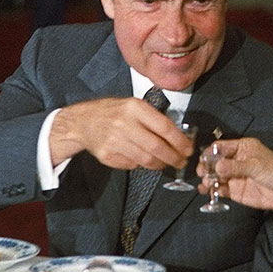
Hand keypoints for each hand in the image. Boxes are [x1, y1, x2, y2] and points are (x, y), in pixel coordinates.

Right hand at [49, 97, 192, 170]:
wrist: (83, 121)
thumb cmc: (113, 112)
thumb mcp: (134, 106)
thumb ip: (154, 119)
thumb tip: (179, 138)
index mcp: (134, 107)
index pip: (164, 127)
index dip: (180, 141)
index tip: (189, 149)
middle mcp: (124, 123)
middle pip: (156, 147)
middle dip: (174, 158)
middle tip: (182, 162)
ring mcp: (114, 141)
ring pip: (146, 160)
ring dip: (161, 164)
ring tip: (166, 163)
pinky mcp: (107, 155)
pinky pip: (132, 165)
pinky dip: (141, 165)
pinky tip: (143, 159)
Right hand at [196, 138, 272, 211]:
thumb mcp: (257, 166)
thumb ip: (236, 167)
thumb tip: (217, 166)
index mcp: (242, 148)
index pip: (221, 147)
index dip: (210, 152)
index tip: (203, 160)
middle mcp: (236, 161)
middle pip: (215, 162)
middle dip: (207, 167)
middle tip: (203, 173)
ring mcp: (235, 177)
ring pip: (216, 177)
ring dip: (208, 180)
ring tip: (206, 184)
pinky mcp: (237, 191)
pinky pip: (221, 190)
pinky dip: (214, 191)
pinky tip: (210, 192)